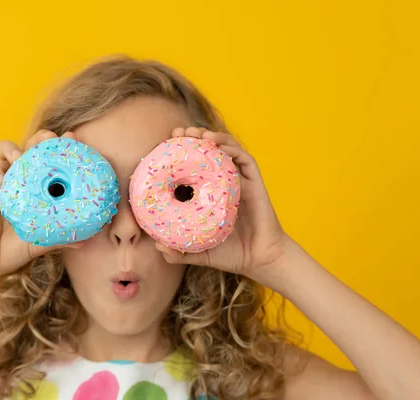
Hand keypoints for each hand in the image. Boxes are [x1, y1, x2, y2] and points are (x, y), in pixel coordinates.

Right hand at [0, 130, 82, 287]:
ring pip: (2, 149)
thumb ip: (61, 238)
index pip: (48, 159)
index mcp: (36, 187)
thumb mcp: (42, 241)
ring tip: (19, 157)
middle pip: (28, 146)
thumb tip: (85, 241)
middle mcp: (19, 179)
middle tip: (50, 138)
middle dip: (39, 138)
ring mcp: (0, 180)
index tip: (73, 138)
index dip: (60, 147)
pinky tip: (1, 180)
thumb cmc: (15, 248)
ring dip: (11, 148)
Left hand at [155, 127, 289, 283]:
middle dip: (191, 138)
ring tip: (196, 133)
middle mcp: (222, 183)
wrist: (260, 260)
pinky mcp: (254, 181)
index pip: (190, 167)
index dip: (178, 153)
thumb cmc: (230, 254)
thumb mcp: (198, 252)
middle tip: (177, 133)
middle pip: (206, 152)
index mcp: (207, 194)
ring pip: (225, 149)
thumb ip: (178, 253)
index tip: (163, 145)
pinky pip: (244, 158)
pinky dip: (231, 147)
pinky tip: (217, 143)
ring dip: (210, 136)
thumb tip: (158, 247)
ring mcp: (238, 180)